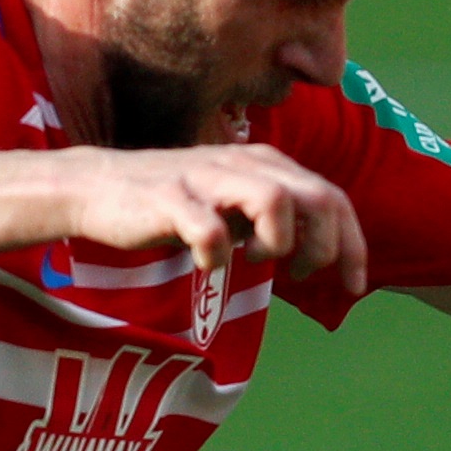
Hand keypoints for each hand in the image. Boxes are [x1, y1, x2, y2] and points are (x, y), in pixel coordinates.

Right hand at [40, 145, 368, 314]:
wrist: (97, 187)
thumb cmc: (174, 203)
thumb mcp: (235, 203)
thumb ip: (276, 216)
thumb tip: (319, 248)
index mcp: (265, 164)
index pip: (331, 197)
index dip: (353, 244)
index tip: (353, 286)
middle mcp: (242, 164)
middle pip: (317, 196)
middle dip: (326, 245)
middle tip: (305, 274)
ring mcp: (206, 179)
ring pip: (274, 200)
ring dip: (277, 242)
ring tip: (256, 260)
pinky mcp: (169, 199)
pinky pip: (209, 230)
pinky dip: (217, 255)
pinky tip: (206, 264)